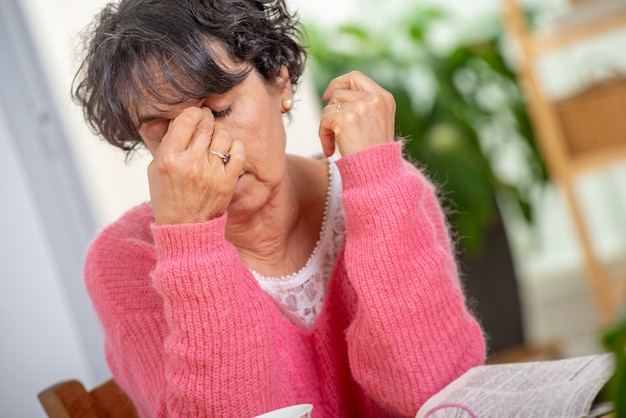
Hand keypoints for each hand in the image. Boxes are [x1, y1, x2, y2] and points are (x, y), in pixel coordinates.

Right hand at [147, 107, 244, 224]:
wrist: (184, 228)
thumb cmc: (167, 198)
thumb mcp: (154, 170)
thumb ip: (166, 144)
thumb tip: (179, 120)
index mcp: (169, 158)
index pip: (186, 120)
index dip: (193, 112)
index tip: (195, 115)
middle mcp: (190, 163)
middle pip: (206, 125)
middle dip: (207, 119)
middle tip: (207, 122)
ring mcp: (211, 172)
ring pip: (223, 135)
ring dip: (220, 132)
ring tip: (216, 138)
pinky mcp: (227, 181)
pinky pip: (238, 151)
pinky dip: (235, 145)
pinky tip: (228, 149)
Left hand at [318, 71, 395, 156]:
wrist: (376, 172)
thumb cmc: (373, 153)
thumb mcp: (375, 122)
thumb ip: (361, 104)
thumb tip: (330, 93)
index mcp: (384, 97)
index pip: (356, 77)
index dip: (339, 83)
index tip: (327, 96)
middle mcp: (374, 99)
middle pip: (339, 92)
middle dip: (332, 110)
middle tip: (335, 129)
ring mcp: (360, 106)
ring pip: (330, 106)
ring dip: (328, 125)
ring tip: (336, 142)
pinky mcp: (346, 117)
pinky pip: (324, 120)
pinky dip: (323, 135)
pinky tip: (331, 150)